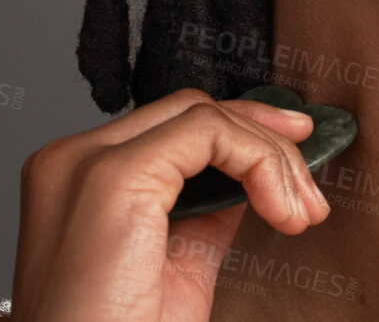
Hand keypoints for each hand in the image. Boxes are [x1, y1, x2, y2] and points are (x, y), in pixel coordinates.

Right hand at [10, 87, 331, 320]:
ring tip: (302, 215)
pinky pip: (209, 132)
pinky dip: (261, 162)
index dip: (240, 136)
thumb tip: (249, 177)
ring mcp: (86, 164)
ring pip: (204, 115)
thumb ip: (202, 213)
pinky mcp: (115, 178)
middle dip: (264, 138)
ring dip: (272, 158)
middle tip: (309, 189)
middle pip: (187, 110)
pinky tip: (281, 212)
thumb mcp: (175, 267)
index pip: (168, 126)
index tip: (292, 168)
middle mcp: (69, 160)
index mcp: (72, 180)